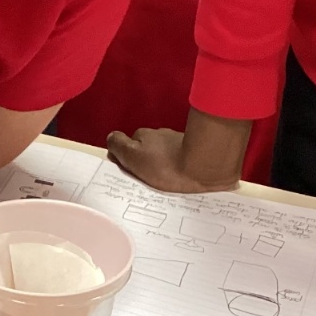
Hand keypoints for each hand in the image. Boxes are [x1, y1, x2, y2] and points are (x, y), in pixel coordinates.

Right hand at [106, 109, 249, 193]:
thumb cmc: (165, 166)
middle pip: (148, 146)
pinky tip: (181, 178)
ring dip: (164, 162)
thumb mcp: (133, 157)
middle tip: (148, 178)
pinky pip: (181, 158)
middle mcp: (160, 134)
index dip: (128, 157)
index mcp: (143, 136)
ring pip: (165, 151)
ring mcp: (179, 140)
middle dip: (147, 158)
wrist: (204, 166)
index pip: (129, 143)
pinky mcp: (196, 150)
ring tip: (166, 181)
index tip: (131, 171)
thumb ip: (119, 146)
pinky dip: (179, 165)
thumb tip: (111, 139)